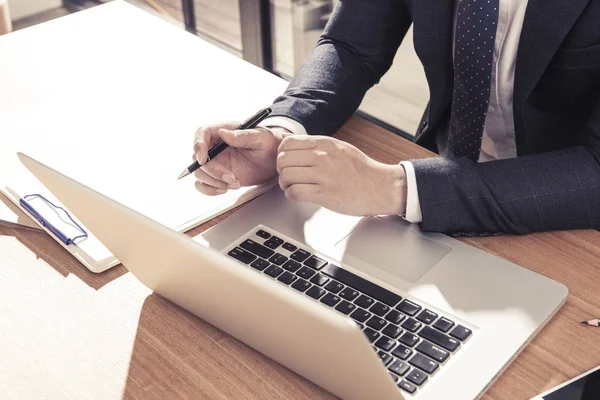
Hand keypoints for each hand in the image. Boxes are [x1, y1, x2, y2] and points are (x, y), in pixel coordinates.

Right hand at [193, 122, 289, 194]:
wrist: (274, 161)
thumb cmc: (269, 144)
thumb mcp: (260, 137)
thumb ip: (242, 136)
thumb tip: (223, 133)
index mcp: (223, 130)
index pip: (202, 133)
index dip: (198, 145)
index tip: (203, 159)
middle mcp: (216, 146)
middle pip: (198, 157)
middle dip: (213, 171)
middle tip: (231, 177)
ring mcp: (216, 162)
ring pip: (200, 173)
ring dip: (214, 182)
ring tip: (236, 183)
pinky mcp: (217, 176)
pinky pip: (204, 184)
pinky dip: (211, 190)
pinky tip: (226, 189)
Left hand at [277, 135, 406, 215]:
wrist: (379, 187)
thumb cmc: (361, 170)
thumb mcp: (339, 148)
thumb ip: (316, 145)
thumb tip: (291, 141)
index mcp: (325, 144)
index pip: (287, 143)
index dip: (282, 154)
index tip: (287, 162)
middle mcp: (322, 157)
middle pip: (283, 160)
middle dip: (281, 170)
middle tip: (288, 177)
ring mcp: (323, 175)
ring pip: (286, 176)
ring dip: (285, 184)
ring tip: (293, 187)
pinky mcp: (324, 194)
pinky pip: (295, 192)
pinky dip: (291, 195)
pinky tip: (299, 195)